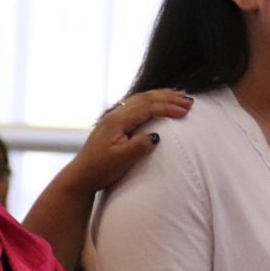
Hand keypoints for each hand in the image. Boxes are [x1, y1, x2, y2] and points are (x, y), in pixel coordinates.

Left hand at [62, 88, 193, 192]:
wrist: (80, 176)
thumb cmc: (100, 169)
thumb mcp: (122, 160)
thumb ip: (139, 146)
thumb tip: (156, 136)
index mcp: (118, 120)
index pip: (148, 108)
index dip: (168, 108)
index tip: (186, 111)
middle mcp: (115, 114)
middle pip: (146, 98)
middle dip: (168, 97)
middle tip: (189, 99)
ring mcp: (114, 118)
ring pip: (140, 99)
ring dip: (160, 96)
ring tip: (177, 94)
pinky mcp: (114, 124)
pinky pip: (136, 104)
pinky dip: (150, 101)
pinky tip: (156, 102)